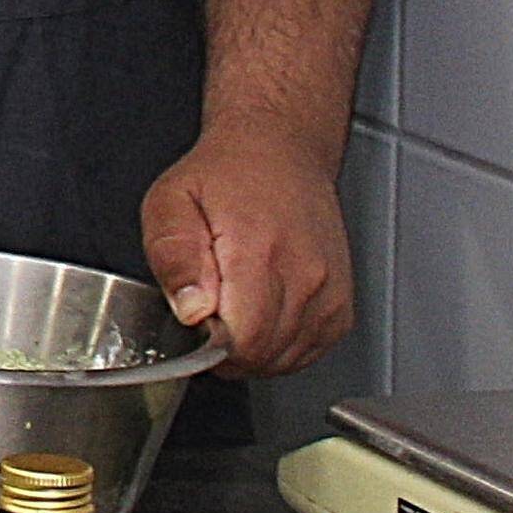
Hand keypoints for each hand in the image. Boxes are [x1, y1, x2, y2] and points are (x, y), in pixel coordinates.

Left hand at [141, 122, 357, 373]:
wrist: (280, 153)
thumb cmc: (224, 176)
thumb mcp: (171, 203)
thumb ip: (174, 258)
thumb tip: (191, 311)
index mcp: (260, 251)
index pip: (241, 339)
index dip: (207, 341)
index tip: (196, 316)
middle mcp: (306, 276)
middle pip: (262, 355)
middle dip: (226, 347)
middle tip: (210, 307)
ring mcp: (330, 294)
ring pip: (285, 360)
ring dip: (253, 348)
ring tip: (236, 302)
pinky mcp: (341, 307)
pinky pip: (307, 352)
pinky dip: (280, 346)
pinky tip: (263, 311)